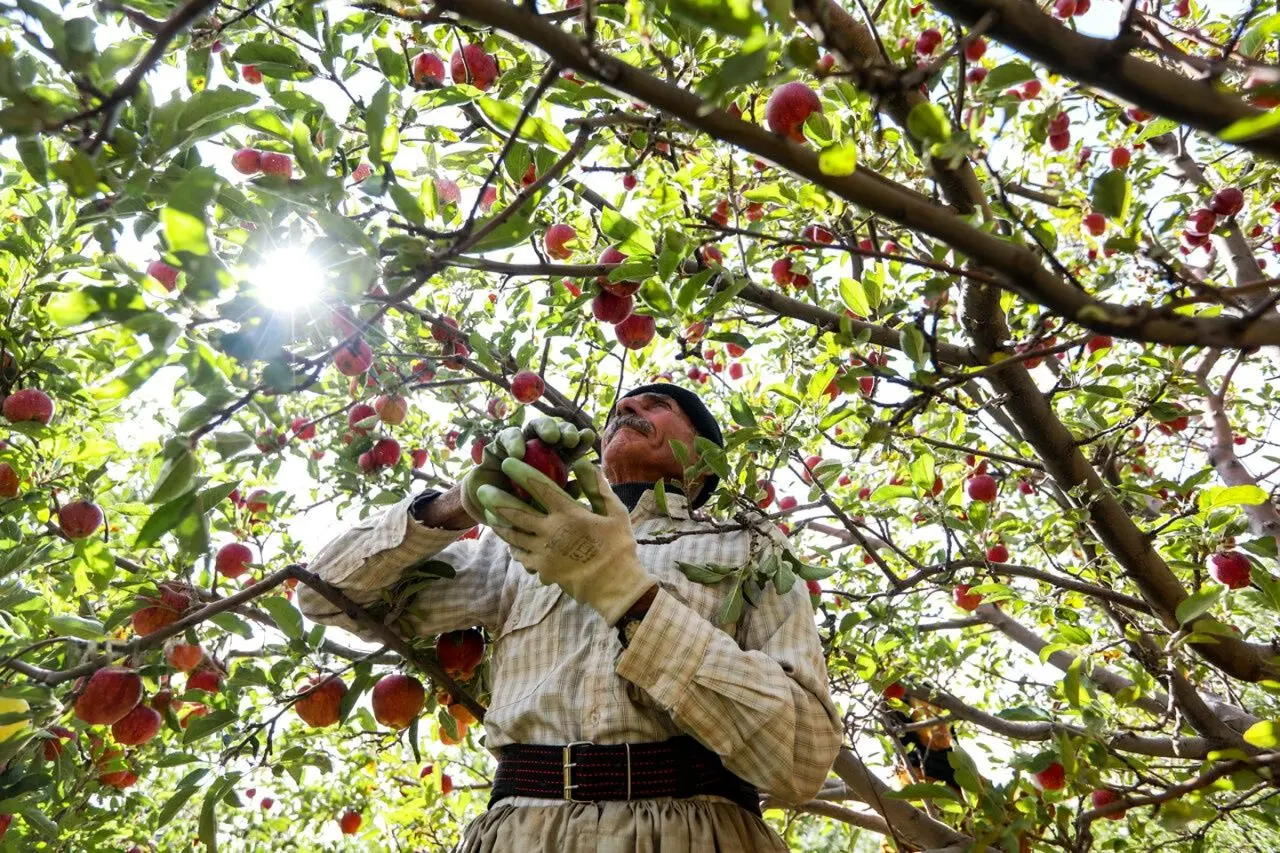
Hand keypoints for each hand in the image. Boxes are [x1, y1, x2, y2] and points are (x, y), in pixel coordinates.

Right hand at [460, 418, 597, 522]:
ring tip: (551, 437)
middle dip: (566, 431)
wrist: (491, 512)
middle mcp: (540, 449)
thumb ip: (561, 494)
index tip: (588, 437)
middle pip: (557, 432)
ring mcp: (521, 444)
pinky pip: (507, 437)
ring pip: (535, 427)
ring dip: (545, 428)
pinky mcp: (499, 445)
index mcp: (558, 461)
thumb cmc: (524, 510)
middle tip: (570, 438)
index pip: (574, 446)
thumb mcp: (545, 505)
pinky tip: (517, 452)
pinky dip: (513, 442)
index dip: (581, 439)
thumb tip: (577, 486)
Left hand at [477, 457, 654, 625]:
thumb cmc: (618, 546)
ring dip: (499, 523)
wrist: (614, 586)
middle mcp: (551, 531)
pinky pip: (520, 554)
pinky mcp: (541, 568)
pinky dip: (512, 545)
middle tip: (482, 490)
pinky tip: (508, 540)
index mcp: (568, 514)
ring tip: (488, 514)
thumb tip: (583, 463)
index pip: (539, 487)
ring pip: (513, 534)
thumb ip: (597, 487)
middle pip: (515, 512)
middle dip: (496, 499)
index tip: (507, 463)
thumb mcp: (615, 513)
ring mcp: (543, 552)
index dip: (520, 473)